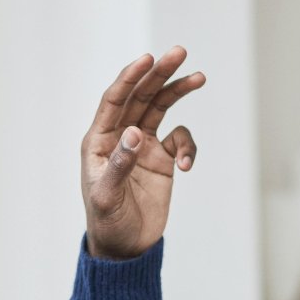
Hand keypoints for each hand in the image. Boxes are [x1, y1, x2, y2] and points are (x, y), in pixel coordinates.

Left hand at [81, 48, 204, 259]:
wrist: (125, 247)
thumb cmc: (107, 221)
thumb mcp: (107, 196)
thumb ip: (120, 164)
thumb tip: (133, 132)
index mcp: (100, 140)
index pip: (115, 100)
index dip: (130, 77)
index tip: (147, 59)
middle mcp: (121, 136)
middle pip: (141, 96)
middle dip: (160, 74)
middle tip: (179, 52)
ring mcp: (143, 146)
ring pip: (161, 108)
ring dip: (178, 90)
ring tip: (199, 76)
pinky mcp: (162, 160)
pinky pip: (179, 140)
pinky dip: (188, 146)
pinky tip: (187, 165)